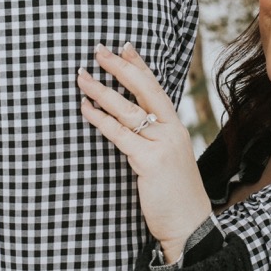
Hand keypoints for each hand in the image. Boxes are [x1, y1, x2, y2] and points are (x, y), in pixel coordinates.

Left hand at [78, 43, 212, 262]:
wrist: (189, 225)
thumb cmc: (174, 196)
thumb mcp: (168, 160)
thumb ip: (153, 140)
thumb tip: (129, 124)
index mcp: (176, 128)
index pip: (156, 88)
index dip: (139, 65)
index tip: (124, 46)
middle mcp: (171, 130)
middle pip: (143, 89)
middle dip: (119, 67)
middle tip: (98, 50)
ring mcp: (162, 144)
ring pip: (127, 109)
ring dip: (101, 90)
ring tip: (81, 77)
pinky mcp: (150, 160)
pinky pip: (120, 134)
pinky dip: (100, 120)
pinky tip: (85, 110)